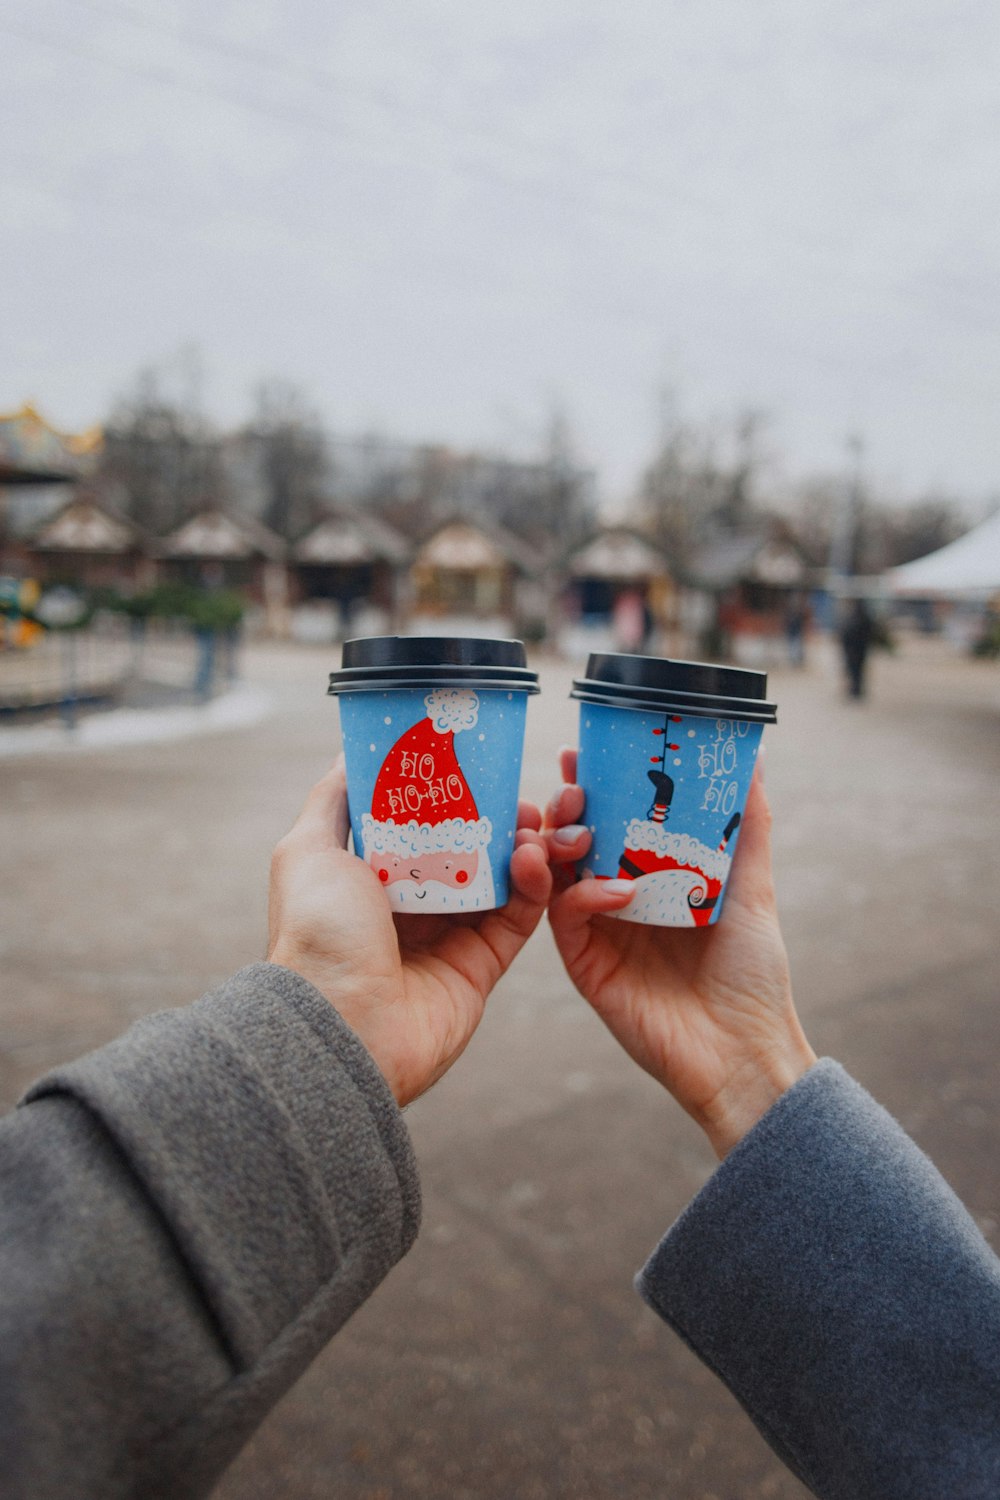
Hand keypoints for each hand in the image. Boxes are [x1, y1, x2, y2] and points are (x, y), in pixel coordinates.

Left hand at [267, 757, 551, 1106]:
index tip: (474, 761)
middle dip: (494, 817)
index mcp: (366, 879)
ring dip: (521, 845)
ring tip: (534, 819)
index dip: (446, 794)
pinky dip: (532, 886)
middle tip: (518, 789)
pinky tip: (533, 856)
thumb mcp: (308, 849)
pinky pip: (517, 919)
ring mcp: (446, 938)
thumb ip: (334, 799)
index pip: (417, 825)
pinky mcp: (481, 968)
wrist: (341, 1024)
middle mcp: (407, 907)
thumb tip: (352, 751)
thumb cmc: (317, 934)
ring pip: (498, 880)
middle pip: (464, 850)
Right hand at [545, 750, 815, 1156]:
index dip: (591, 784)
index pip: (609, 820)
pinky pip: (567, 917)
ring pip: (556, 874)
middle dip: (566, 805)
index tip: (583, 749)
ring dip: (561, 841)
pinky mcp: (587, 966)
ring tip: (581, 822)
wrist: (745, 1049)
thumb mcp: (753, 888)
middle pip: (572, 840)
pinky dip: (584, 894)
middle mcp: (616, 901)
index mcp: (648, 878)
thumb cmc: (752, 974)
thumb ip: (747, 827)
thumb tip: (754, 759)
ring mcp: (598, 932)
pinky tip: (617, 888)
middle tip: (575, 782)